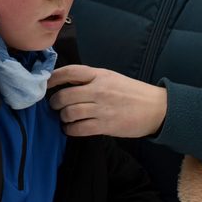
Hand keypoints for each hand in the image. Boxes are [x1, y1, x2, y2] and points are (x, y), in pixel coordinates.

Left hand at [48, 65, 166, 137]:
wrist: (155, 108)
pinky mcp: (105, 126)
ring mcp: (102, 108)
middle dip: (55, 102)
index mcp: (100, 75)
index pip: (71, 72)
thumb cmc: (132, 92)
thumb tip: (66, 83)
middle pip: (65, 95)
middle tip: (55, 106)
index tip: (46, 84)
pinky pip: (79, 128)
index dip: (54, 77)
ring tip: (65, 118)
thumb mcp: (111, 78)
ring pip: (69, 113)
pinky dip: (70, 129)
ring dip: (63, 117)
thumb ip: (91, 79)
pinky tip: (71, 128)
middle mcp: (99, 90)